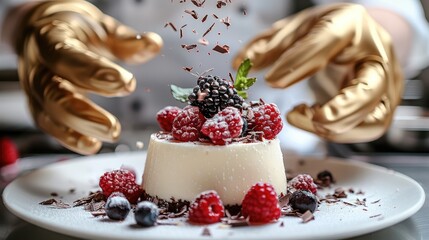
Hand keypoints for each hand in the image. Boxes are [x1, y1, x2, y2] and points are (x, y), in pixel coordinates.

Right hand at [4, 1, 161, 153]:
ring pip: (48, 113)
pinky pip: (49, 125)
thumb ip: (126, 40)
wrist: (42, 29)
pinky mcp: (37, 105)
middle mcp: (38, 65)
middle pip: (53, 92)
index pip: (68, 56)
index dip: (94, 72)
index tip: (126, 83)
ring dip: (78, 129)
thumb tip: (154, 44)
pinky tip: (92, 145)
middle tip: (114, 128)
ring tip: (110, 135)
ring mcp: (34, 88)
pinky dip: (69, 138)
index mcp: (51, 37)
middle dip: (83, 112)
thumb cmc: (76, 30)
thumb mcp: (100, 28)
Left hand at [233, 3, 402, 142]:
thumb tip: (239, 65)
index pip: (329, 41)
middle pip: (368, 90)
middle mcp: (377, 55)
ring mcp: (387, 84)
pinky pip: (367, 129)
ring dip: (333, 129)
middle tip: (295, 115)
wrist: (359, 38)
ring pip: (372, 119)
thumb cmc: (326, 32)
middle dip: (333, 111)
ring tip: (298, 117)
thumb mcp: (297, 29)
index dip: (298, 62)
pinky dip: (338, 133)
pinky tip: (312, 119)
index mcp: (352, 24)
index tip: (271, 81)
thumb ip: (270, 46)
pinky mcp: (384, 105)